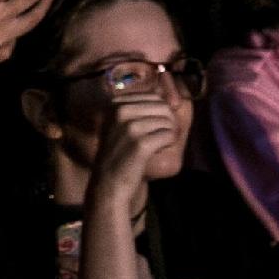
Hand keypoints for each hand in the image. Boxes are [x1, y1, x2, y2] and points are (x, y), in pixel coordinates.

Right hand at [87, 93, 179, 210]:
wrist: (108, 182)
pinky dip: (168, 144)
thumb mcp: (120, 124)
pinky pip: (169, 136)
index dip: (161, 112)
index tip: (156, 127)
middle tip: (164, 136)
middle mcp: (120, 111)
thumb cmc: (118, 153)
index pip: (153, 96)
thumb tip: (168, 96)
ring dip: (169, 134)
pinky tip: (158, 151)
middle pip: (163, 107)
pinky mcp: (141, 144)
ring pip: (168, 121)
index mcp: (115, 104)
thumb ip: (139, 109)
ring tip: (159, 144)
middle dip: (169, 122)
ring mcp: (130, 127)